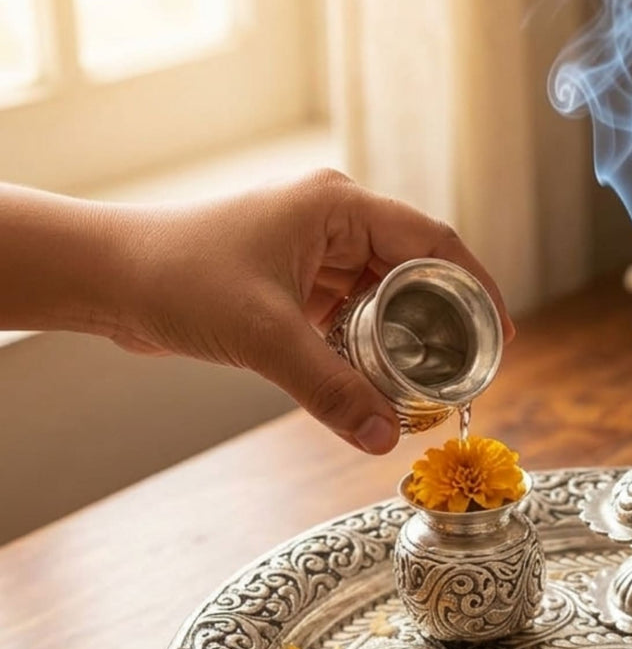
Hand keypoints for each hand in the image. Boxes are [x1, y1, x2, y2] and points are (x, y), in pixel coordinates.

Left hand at [109, 169, 513, 453]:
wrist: (111, 279)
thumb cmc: (179, 280)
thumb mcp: (265, 338)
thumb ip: (328, 390)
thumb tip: (385, 440)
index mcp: (339, 208)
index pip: (434, 242)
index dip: (477, 288)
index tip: (502, 335)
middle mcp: (334, 222)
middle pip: (416, 269)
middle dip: (446, 320)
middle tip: (471, 369)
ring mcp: (315, 252)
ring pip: (385, 294)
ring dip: (408, 335)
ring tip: (434, 379)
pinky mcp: (296, 281)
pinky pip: (353, 311)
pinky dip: (371, 343)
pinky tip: (382, 377)